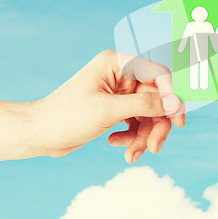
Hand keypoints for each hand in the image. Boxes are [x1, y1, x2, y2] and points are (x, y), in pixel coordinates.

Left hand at [30, 50, 184, 162]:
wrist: (39, 135)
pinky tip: (115, 143)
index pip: (158, 74)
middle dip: (156, 125)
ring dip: (143, 136)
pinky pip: (138, 123)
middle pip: (156, 99)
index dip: (171, 95)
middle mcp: (122, 75)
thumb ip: (144, 104)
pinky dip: (132, 137)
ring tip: (130, 154)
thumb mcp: (108, 110)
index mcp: (118, 64)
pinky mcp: (117, 109)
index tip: (177, 118)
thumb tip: (174, 103)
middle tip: (154, 147)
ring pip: (149, 114)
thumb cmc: (66, 116)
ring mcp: (120, 93)